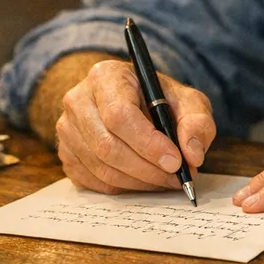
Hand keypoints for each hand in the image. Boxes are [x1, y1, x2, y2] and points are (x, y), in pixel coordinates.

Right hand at [54, 59, 216, 193]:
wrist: (132, 103)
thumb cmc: (160, 100)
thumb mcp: (187, 101)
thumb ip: (197, 122)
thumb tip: (192, 154)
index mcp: (106, 76)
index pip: (119, 114)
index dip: (148, 143)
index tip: (175, 161)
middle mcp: (78, 100)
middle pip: (107, 145)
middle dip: (147, 168)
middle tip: (176, 177)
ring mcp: (67, 128)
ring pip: (101, 167)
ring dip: (139, 181)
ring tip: (166, 179)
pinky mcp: (66, 153)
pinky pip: (94, 181)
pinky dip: (124, 187)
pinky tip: (145, 180)